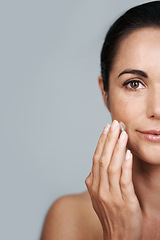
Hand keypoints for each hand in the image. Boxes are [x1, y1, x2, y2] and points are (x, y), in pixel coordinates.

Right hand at [85, 120, 142, 239]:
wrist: (118, 237)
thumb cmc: (110, 215)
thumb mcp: (98, 197)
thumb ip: (94, 181)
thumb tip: (92, 169)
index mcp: (93, 185)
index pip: (96, 158)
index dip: (101, 142)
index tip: (106, 128)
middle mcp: (99, 188)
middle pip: (103, 159)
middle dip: (109, 140)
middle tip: (115, 124)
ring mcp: (111, 195)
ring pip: (112, 167)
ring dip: (117, 148)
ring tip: (122, 133)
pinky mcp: (125, 202)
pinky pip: (124, 181)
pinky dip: (125, 166)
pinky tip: (128, 153)